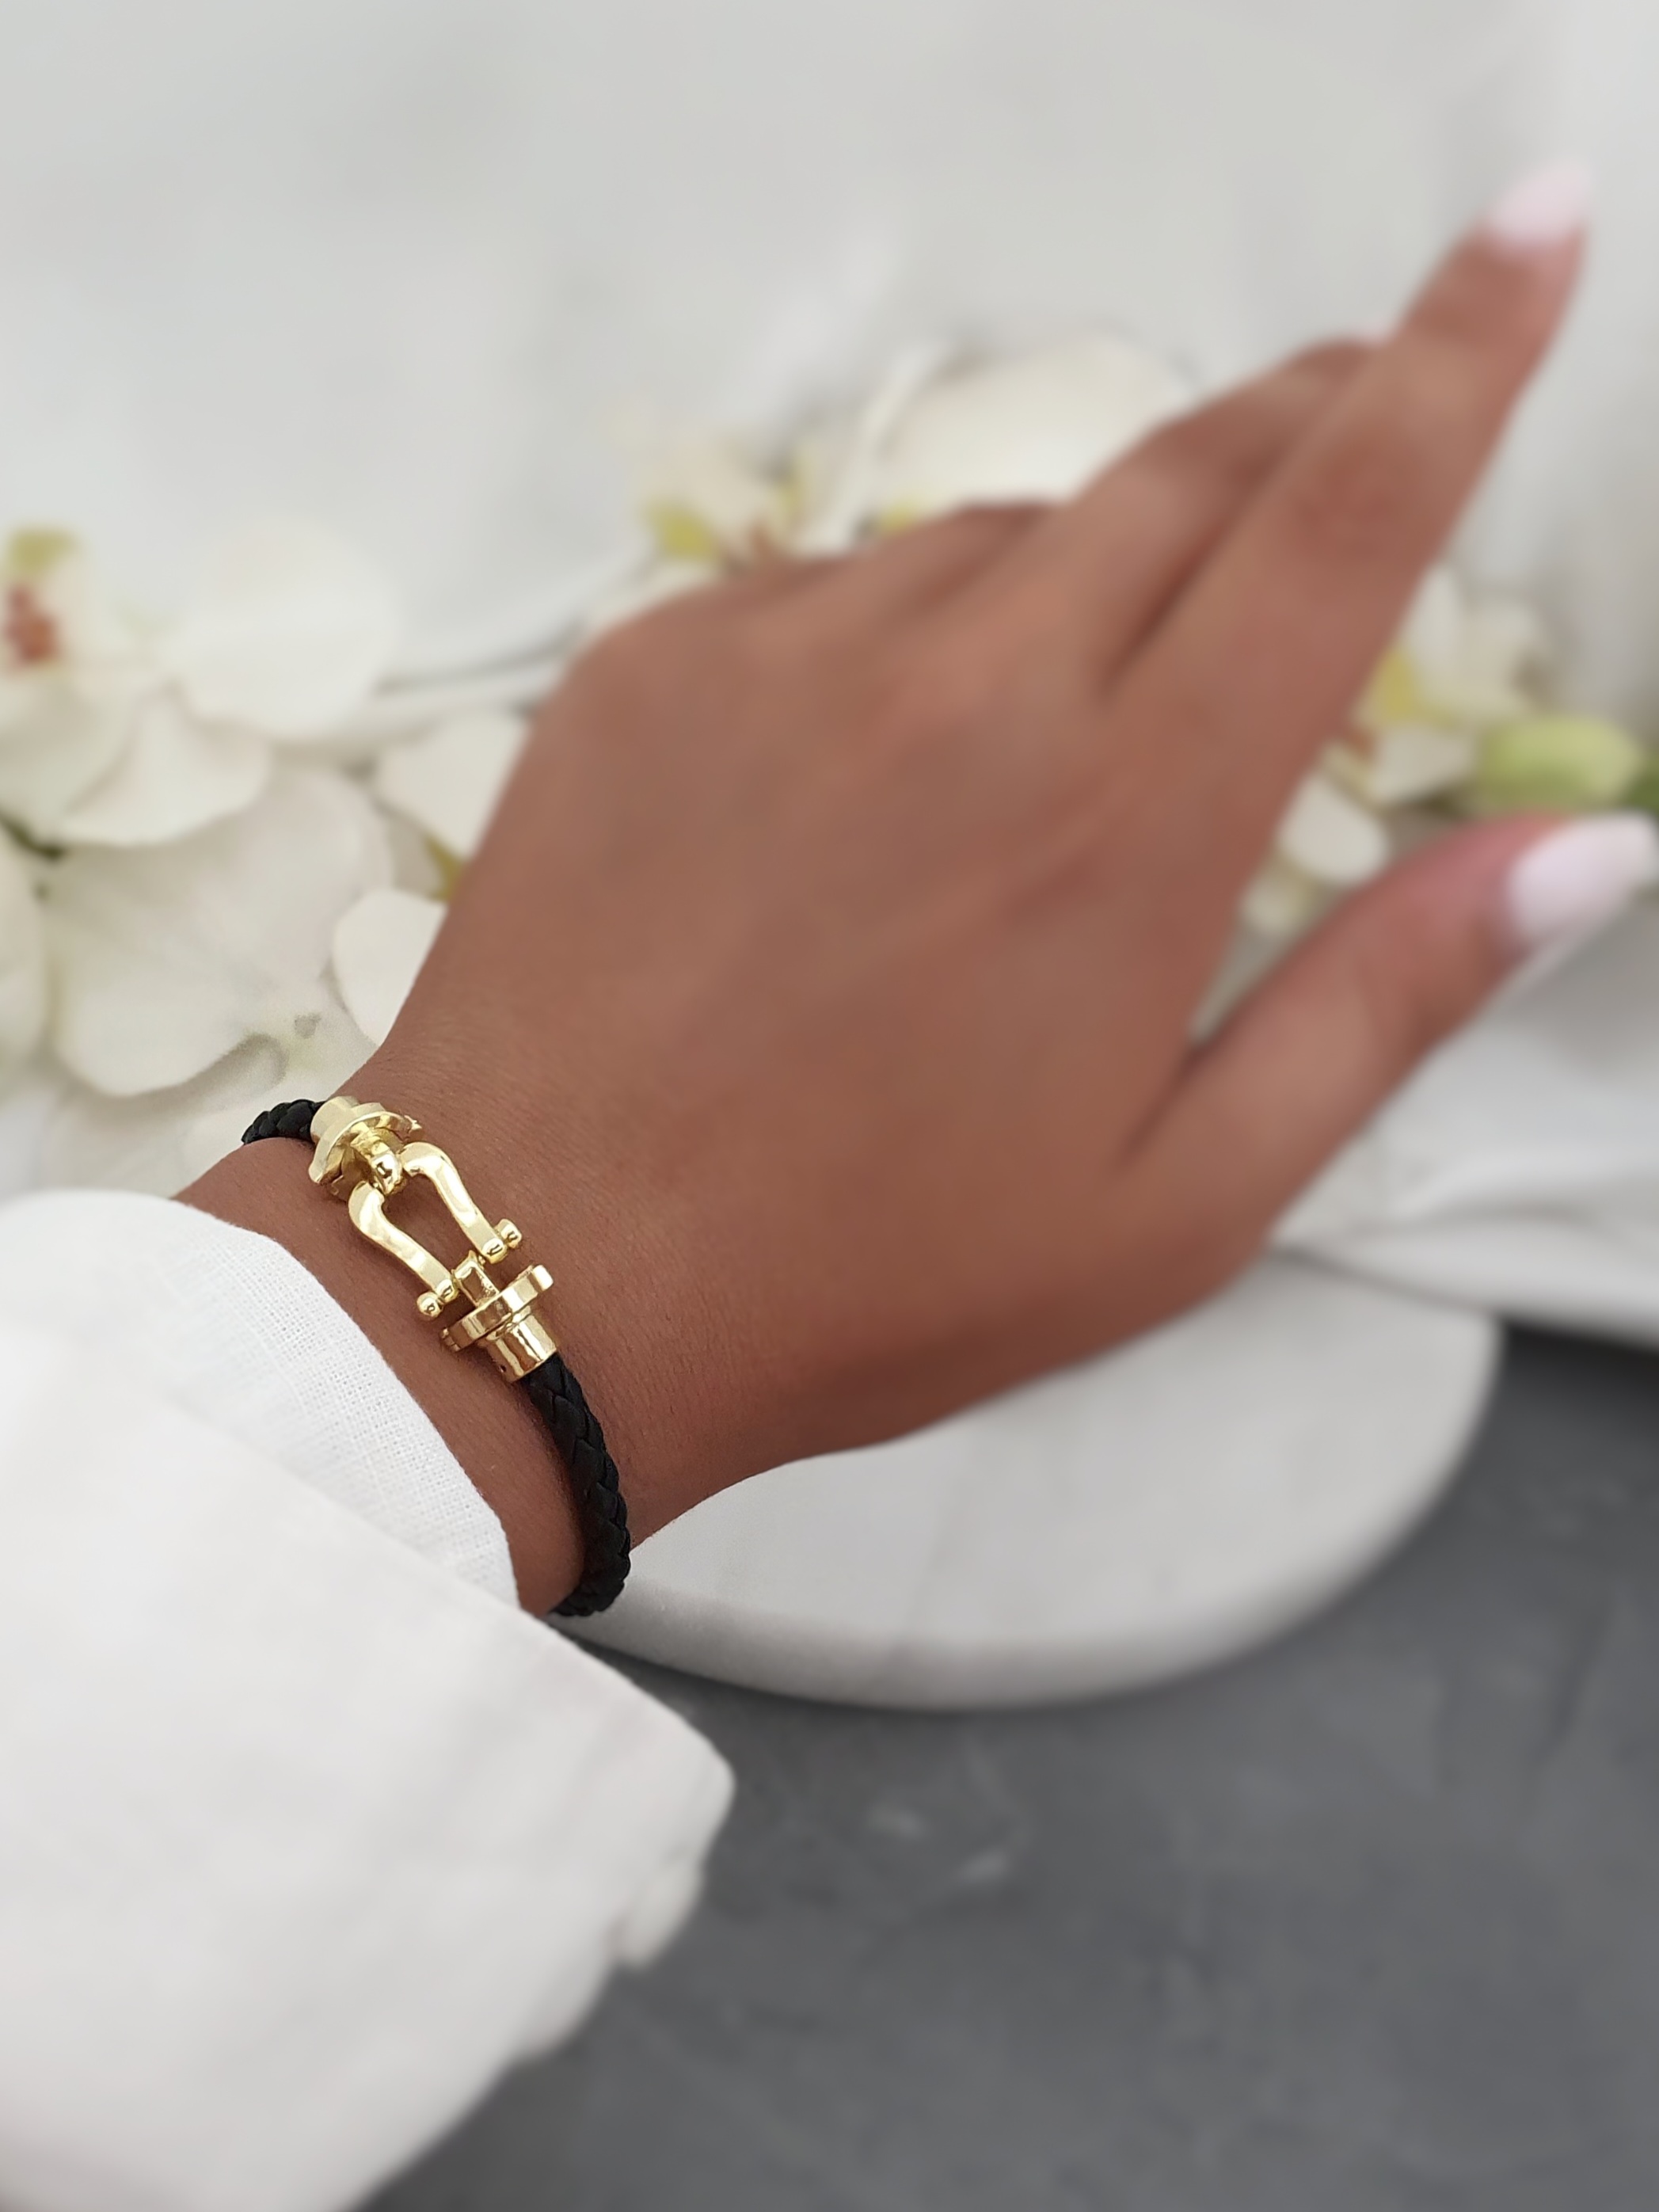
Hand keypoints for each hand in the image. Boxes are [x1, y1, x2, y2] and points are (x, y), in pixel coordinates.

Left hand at [194, 183, 1600, 1609]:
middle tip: (1349, 419)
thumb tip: (1588, 848)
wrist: (532, 1272)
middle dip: (1298, 423)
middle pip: (1187, 473)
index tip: (1527, 230)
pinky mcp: (654, 655)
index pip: (1340, 525)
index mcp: (1127, 823)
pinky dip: (896, 647)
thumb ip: (1386, 1003)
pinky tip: (855, 795)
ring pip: (1003, 542)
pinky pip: (833, 588)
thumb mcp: (1173, 1204)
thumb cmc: (873, 1274)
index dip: (1459, 360)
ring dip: (1075, 590)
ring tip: (1031, 764)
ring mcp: (788, 647)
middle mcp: (967, 685)